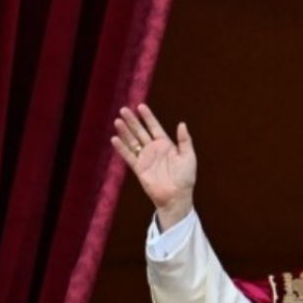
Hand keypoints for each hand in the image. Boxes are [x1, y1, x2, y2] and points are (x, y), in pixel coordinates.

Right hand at [111, 103, 196, 229]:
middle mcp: (154, 150)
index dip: (148, 117)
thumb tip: (182, 124)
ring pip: (132, 142)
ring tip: (117, 121)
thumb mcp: (188, 157)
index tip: (140, 106)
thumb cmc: (185, 178)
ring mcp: (145, 159)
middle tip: (124, 109)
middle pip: (140, 132)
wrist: (177, 197)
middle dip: (132, 121)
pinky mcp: (139, 169)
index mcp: (166, 145)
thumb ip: (185, 140)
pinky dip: (121, 148)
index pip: (155, 127)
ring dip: (125, 132)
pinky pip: (128, 156)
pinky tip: (115, 139)